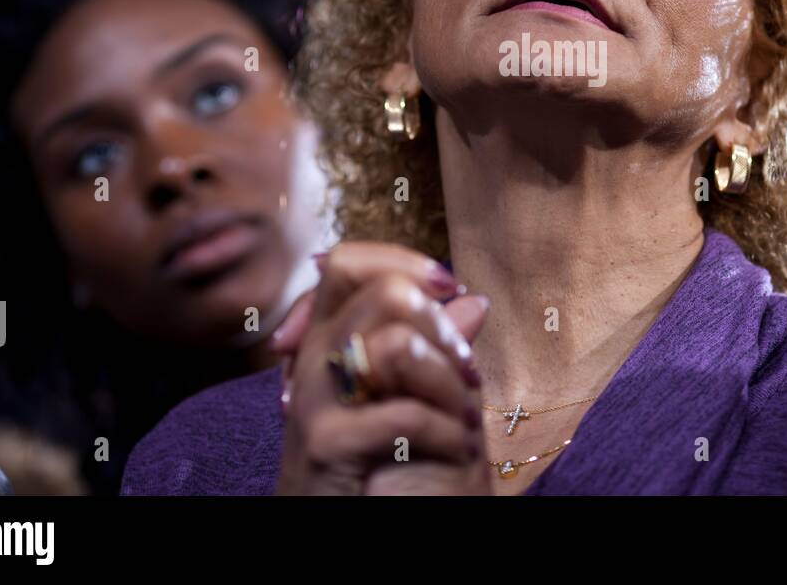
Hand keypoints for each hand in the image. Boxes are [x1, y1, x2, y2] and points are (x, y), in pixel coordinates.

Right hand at [273, 242, 491, 494]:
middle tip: (464, 369)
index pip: (348, 264)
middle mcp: (313, 360)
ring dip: (449, 382)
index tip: (448, 287)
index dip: (404, 263)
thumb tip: (474, 301)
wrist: (332, 524)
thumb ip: (433, 347)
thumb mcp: (409, 395)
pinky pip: (405, 414)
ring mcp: (314, 399)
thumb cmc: (372, 460)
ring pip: (397, 344)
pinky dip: (447, 433)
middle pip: (383, 292)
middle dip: (440, 325)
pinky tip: (456, 449)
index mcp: (326, 339)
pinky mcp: (326, 442)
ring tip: (464, 416)